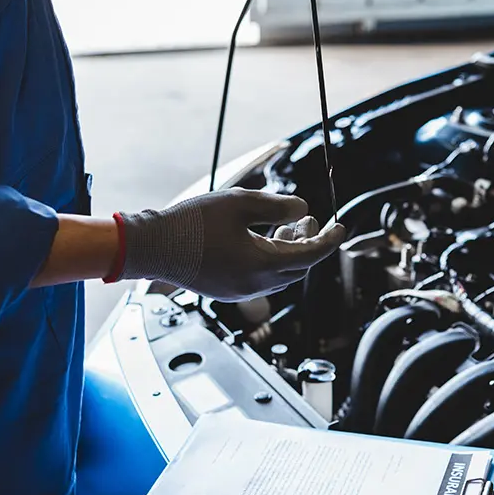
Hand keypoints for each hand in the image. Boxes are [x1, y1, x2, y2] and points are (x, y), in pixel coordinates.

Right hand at [114, 188, 344, 301]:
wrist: (153, 246)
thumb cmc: (193, 222)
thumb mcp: (241, 203)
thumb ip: (278, 207)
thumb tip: (303, 210)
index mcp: (262, 265)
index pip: (311, 255)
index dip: (330, 240)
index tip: (341, 226)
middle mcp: (254, 285)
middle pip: (297, 268)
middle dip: (309, 244)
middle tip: (310, 220)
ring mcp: (239, 292)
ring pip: (279, 276)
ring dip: (289, 253)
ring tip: (286, 228)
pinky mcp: (226, 291)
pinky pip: (260, 279)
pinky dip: (270, 261)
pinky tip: (261, 240)